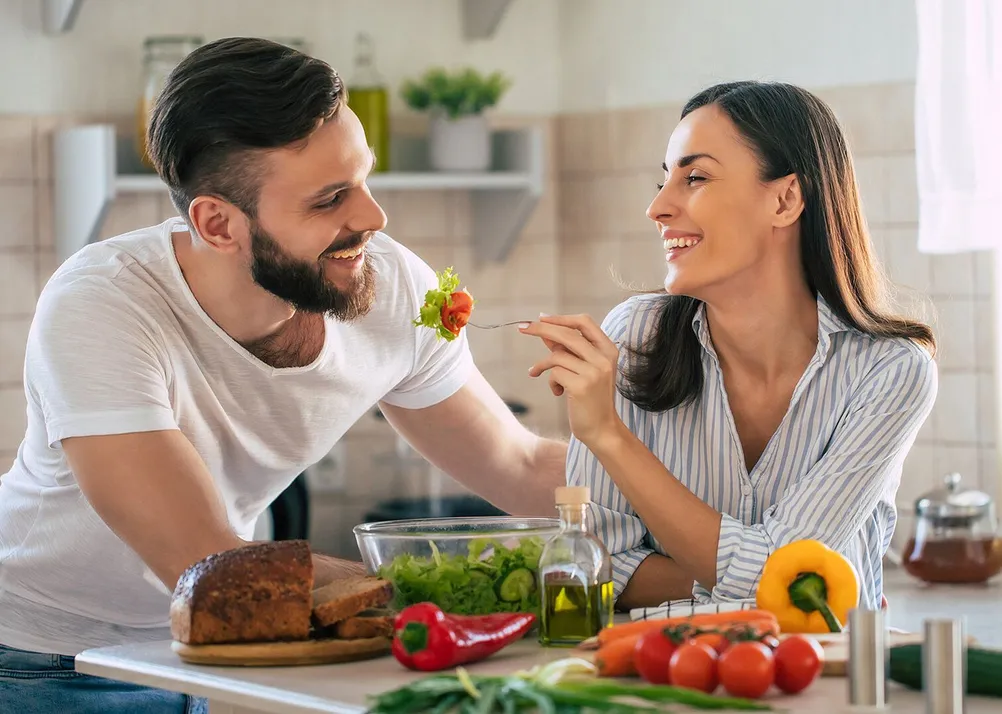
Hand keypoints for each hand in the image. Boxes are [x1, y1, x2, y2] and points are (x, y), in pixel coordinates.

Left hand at [519, 314, 623, 447]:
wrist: (601, 429)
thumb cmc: (590, 398)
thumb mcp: (583, 369)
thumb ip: (567, 349)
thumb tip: (545, 330)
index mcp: (608, 350)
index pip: (584, 322)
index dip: (561, 318)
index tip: (541, 318)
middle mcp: (603, 358)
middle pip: (567, 334)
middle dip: (541, 329)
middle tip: (522, 328)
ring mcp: (594, 372)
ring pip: (557, 355)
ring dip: (543, 365)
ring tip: (537, 373)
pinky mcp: (581, 386)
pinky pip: (554, 373)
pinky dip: (550, 382)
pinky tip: (558, 392)